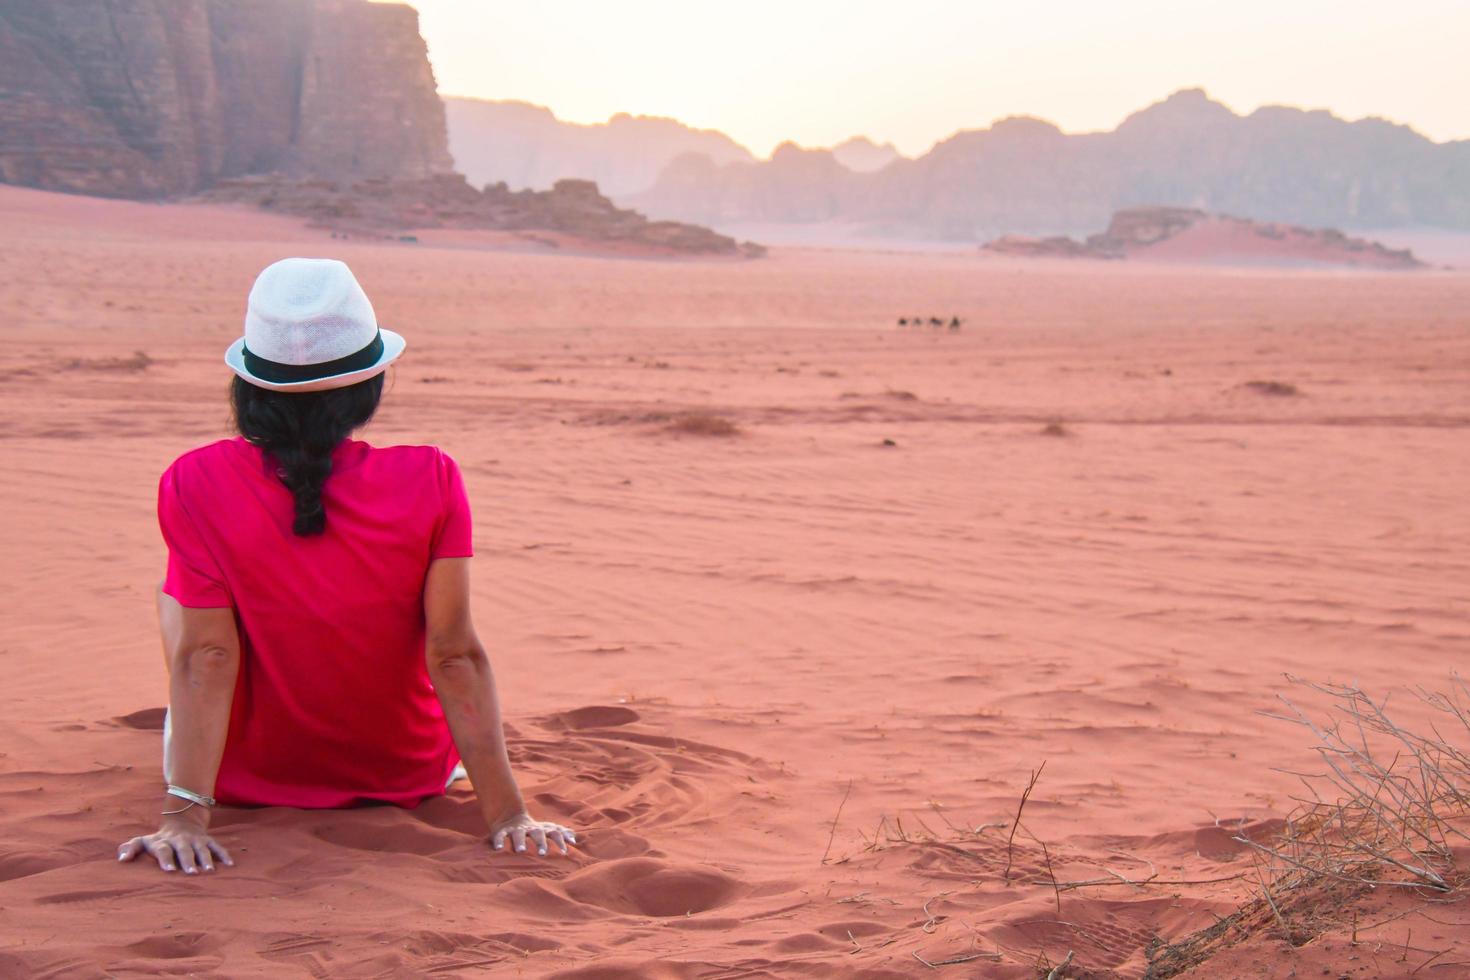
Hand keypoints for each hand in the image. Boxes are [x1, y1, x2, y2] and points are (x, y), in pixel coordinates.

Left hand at [118, 815, 233, 873]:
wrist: (182, 821)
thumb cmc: (159, 839)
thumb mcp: (143, 841)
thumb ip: (131, 848)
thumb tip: (121, 860)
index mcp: (164, 842)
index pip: (163, 850)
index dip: (166, 859)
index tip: (169, 870)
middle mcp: (180, 840)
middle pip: (184, 850)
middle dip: (188, 860)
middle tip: (192, 873)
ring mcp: (195, 840)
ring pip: (202, 848)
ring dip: (206, 859)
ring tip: (210, 871)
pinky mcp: (207, 840)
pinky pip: (217, 846)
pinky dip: (224, 854)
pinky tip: (230, 865)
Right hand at [490, 812, 576, 856]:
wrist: (511, 817)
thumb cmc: (534, 830)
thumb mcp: (547, 829)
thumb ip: (561, 833)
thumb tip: (575, 839)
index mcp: (542, 829)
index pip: (554, 832)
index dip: (560, 841)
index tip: (565, 852)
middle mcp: (530, 828)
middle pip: (537, 833)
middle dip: (540, 842)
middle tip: (543, 854)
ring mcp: (516, 830)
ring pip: (518, 834)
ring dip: (520, 842)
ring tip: (520, 851)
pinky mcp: (502, 831)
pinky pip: (499, 836)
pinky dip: (498, 841)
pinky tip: (498, 849)